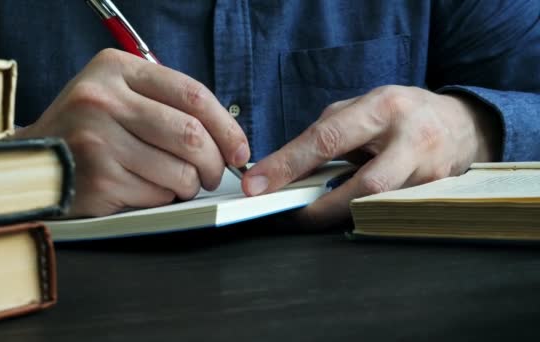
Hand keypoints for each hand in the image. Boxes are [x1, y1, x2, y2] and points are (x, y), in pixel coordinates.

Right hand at [15, 49, 249, 216]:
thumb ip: (164, 103)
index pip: (192, 94)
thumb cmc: (86, 129)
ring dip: (190, 184)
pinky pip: (156, 196)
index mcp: (115, 70)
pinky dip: (164, 198)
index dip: (226, 126)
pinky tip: (149, 190)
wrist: (32, 161)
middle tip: (213, 173)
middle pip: (191, 135)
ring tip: (180, 183)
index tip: (239, 149)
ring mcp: (97, 141)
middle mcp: (103, 101)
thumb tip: (225, 137)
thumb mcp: (117, 95)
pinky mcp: (97, 180)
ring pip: (178, 171)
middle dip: (213, 162)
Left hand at [242, 85, 500, 228]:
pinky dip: (360, 216)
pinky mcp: (436, 194)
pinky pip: (389, 212)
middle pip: (361, 184)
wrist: (461, 125)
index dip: (287, 164)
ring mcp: (428, 171)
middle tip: (285, 215)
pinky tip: (342, 214)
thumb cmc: (401, 115)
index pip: (326, 140)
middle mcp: (409, 139)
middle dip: (318, 207)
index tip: (256, 184)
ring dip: (338, 215)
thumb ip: (326, 134)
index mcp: (382, 107)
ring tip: (308, 215)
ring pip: (378, 205)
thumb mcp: (363, 109)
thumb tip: (284, 167)